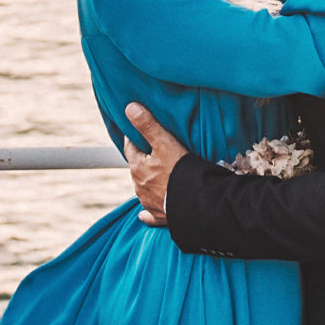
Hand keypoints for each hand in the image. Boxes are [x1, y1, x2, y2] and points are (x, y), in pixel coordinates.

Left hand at [124, 103, 187, 225]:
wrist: (195, 204)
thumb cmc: (180, 172)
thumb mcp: (165, 143)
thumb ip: (148, 125)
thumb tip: (129, 107)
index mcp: (138, 167)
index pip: (130, 147)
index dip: (134, 138)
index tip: (136, 131)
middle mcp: (139, 186)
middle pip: (137, 168)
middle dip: (143, 160)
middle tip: (153, 151)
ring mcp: (148, 202)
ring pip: (143, 189)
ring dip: (148, 182)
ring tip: (158, 175)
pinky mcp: (159, 216)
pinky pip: (149, 214)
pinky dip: (147, 212)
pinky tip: (143, 215)